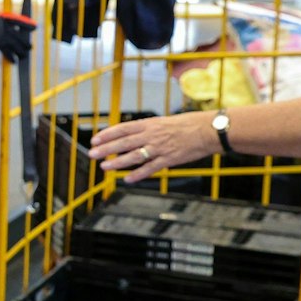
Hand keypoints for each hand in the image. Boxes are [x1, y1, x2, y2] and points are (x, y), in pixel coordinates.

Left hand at [88, 112, 221, 181]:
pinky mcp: (169, 159)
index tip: (95, 140)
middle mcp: (152, 135)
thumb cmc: (188, 124)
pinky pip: (151, 168)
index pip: (123, 128)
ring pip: (134, 156)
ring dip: (117, 163)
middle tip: (92, 154)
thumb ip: (149, 129)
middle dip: (106, 149)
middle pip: (124, 142)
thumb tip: (134, 134)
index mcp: (150, 123)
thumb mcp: (165, 121)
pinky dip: (138, 174)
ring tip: (104, 168)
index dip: (107, 134)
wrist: (208, 130)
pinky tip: (127, 179)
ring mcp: (160, 148)